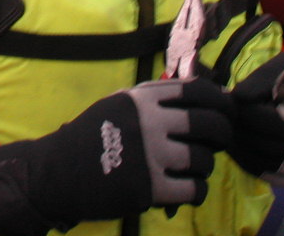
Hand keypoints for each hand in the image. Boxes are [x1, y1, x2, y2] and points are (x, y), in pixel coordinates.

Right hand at [0, 78, 234, 234]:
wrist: (57, 171)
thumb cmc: (91, 137)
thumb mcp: (118, 105)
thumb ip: (153, 99)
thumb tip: (199, 97)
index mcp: (141, 97)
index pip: (197, 89)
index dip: (221, 100)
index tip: (226, 111)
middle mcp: (148, 121)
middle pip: (210, 123)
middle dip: (222, 134)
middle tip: (217, 144)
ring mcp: (150, 154)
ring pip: (204, 159)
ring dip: (204, 167)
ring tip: (190, 171)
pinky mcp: (150, 187)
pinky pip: (195, 190)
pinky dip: (197, 193)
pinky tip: (185, 192)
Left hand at [227, 49, 283, 187]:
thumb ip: (266, 76)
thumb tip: (238, 97)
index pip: (280, 120)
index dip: (250, 111)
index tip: (235, 99)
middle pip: (275, 145)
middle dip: (243, 130)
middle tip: (227, 117)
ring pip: (274, 165)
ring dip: (244, 150)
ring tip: (229, 130)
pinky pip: (278, 179)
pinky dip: (254, 166)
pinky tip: (239, 148)